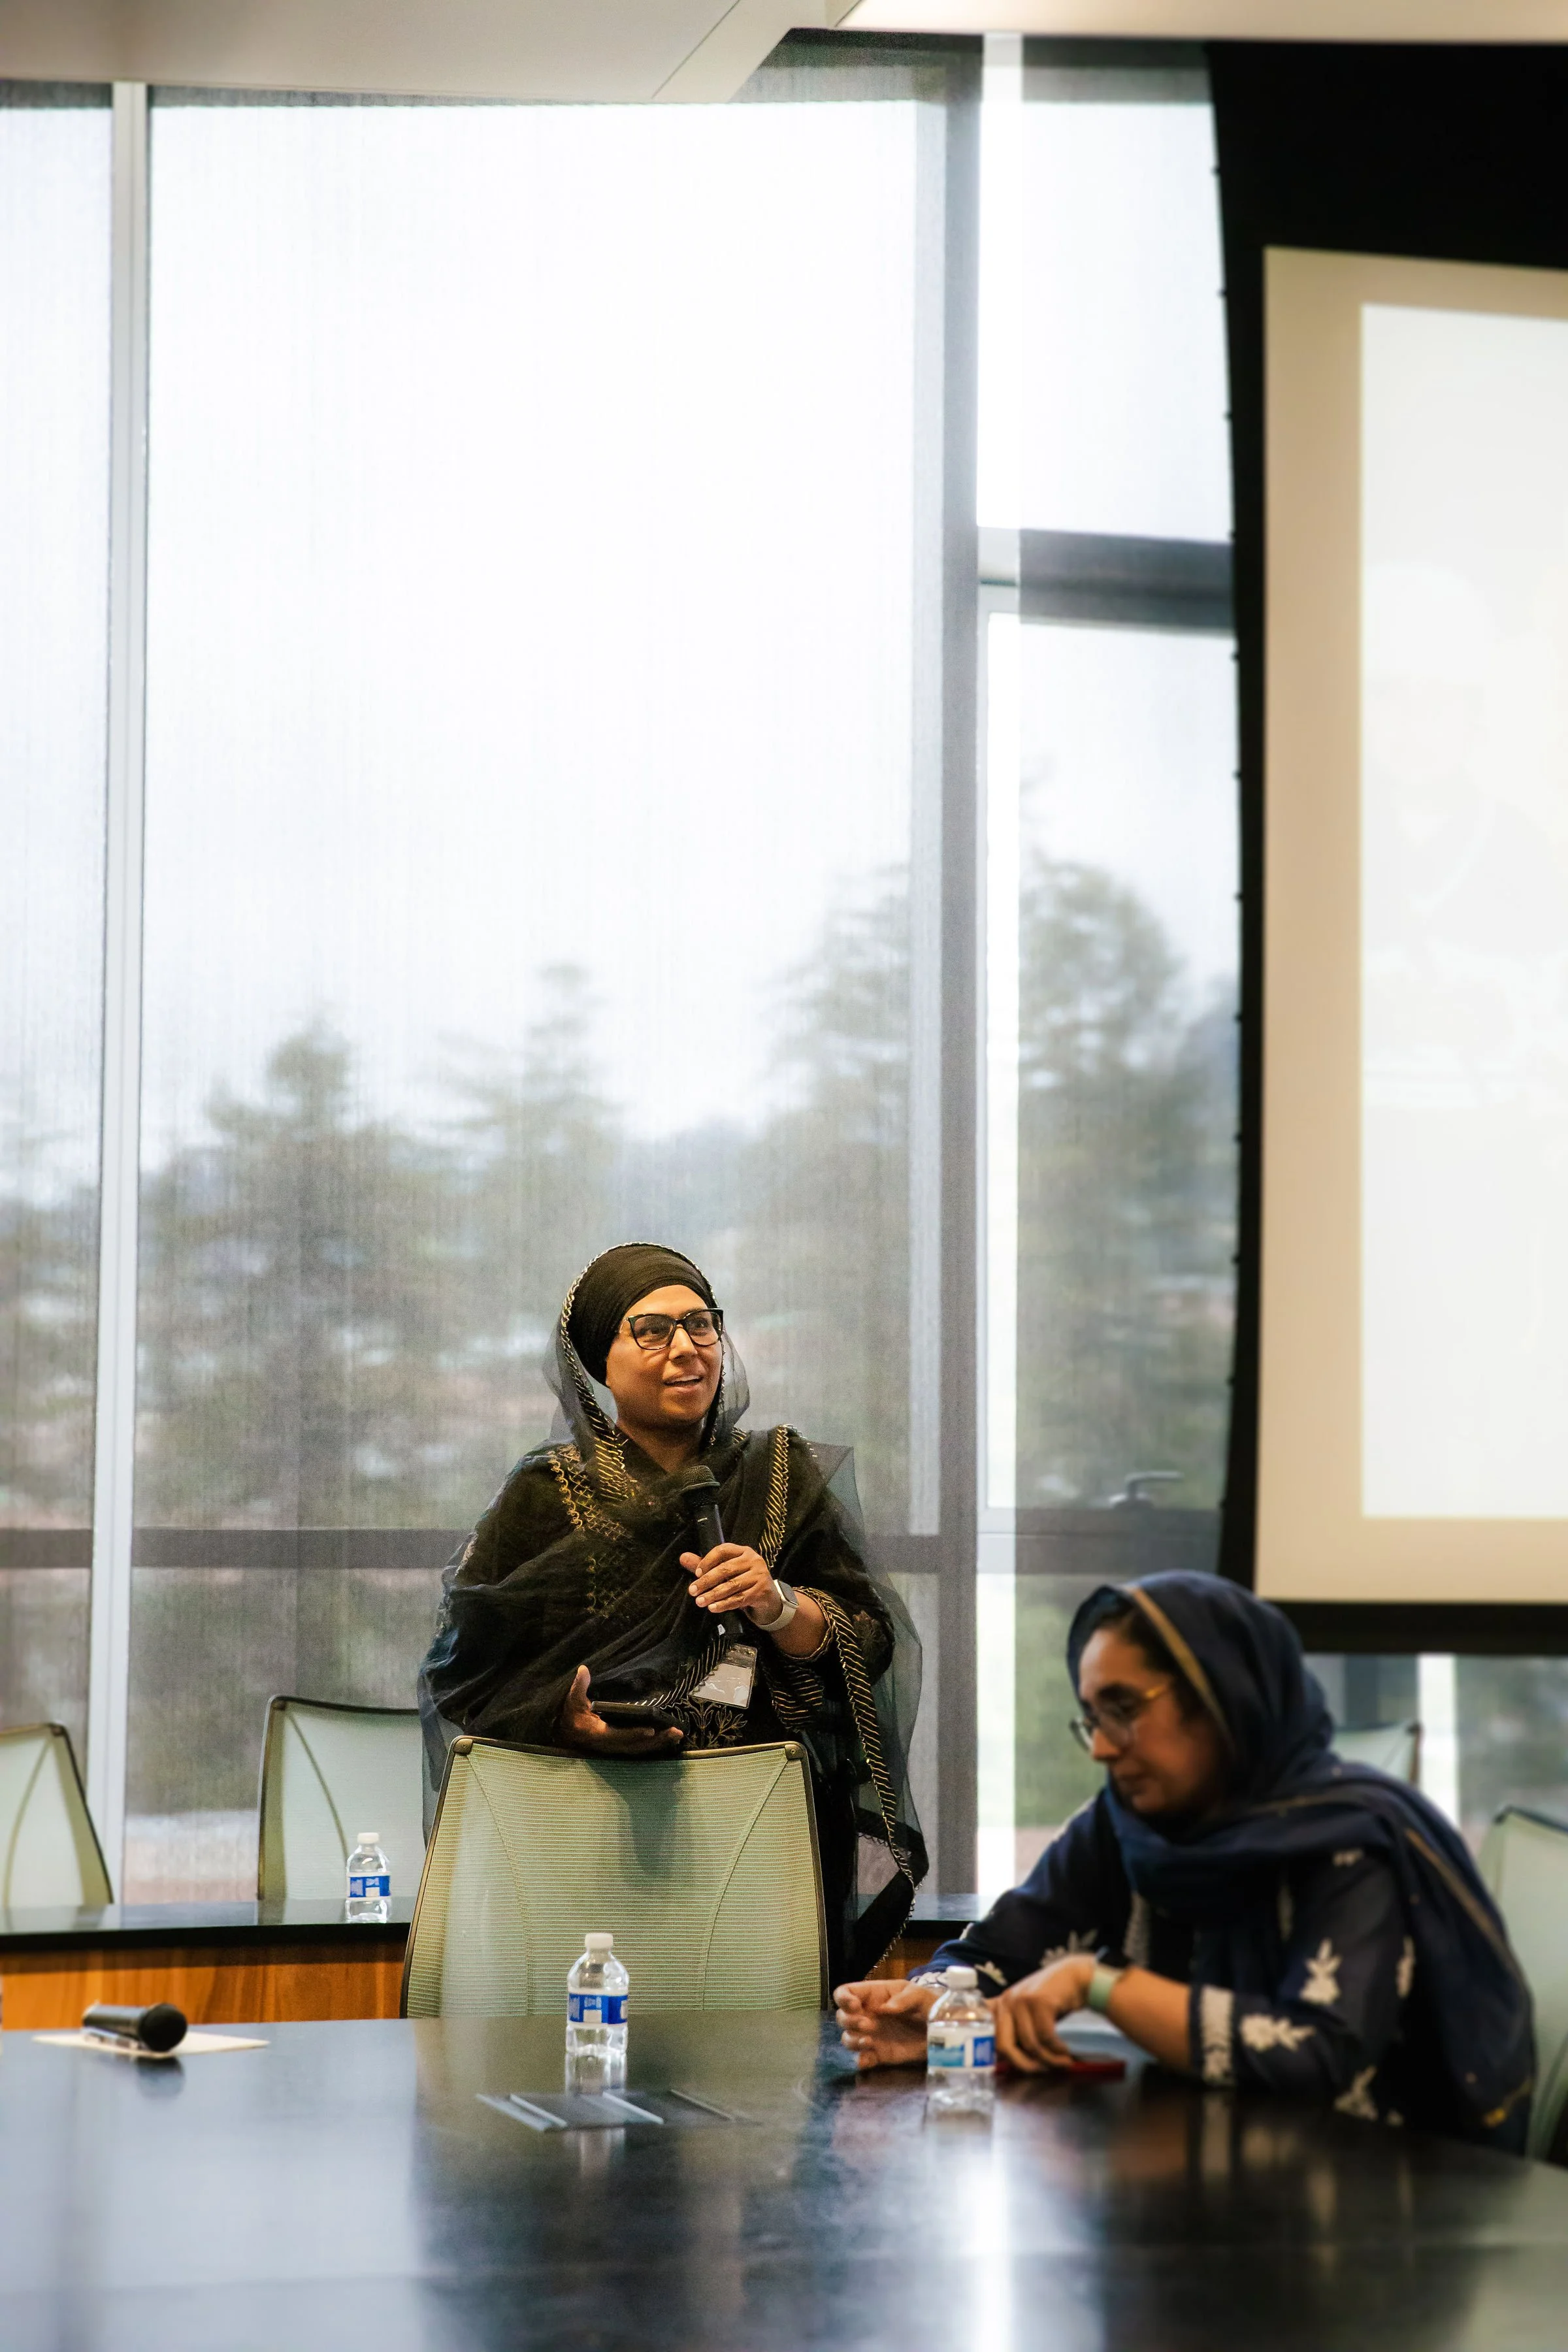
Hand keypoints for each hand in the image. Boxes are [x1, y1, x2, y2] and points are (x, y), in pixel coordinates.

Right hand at [556, 1664, 681, 1755]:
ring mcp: (615, 1747)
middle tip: (675, 1732)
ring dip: (659, 1743)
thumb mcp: (573, 1699)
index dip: (633, 1734)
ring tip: (677, 1735)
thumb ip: (579, 1686)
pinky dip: (654, 1745)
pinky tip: (669, 1739)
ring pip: (639, 1749)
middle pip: (634, 1745)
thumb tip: (583, 1669)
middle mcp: (608, 1744)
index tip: (650, 1729)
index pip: (617, 1735)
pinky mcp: (621, 1746)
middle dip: (655, 1740)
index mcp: (596, 1733)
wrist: (567, 1731)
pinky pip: (639, 1748)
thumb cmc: (572, 1713)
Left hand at [681, 1542, 781, 1623]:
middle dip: (707, 1581)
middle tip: (693, 1591)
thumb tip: (683, 1558)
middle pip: (726, 1569)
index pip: (723, 1550)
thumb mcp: (726, 1572)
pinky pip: (739, 1598)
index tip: (696, 1573)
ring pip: (732, 1585)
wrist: (768, 1598)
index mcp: (743, 1551)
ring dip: (713, 1594)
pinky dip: (724, 1604)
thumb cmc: (743, 1580)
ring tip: (700, 1601)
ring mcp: (759, 1575)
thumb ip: (705, 1565)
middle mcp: (753, 1560)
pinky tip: (713, 1607)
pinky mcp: (762, 1591)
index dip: (708, 1560)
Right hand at [833, 1976, 941, 2069]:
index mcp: (873, 1995)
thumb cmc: (927, 2006)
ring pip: (847, 2038)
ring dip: (852, 2040)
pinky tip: (868, 2059)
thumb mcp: (919, 1996)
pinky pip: (861, 2059)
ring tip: (869, 2042)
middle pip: (842, 2017)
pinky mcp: (878, 2054)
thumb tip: (885, 2008)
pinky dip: (860, 2060)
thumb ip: (904, 1999)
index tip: (854, 2006)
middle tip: (868, 2025)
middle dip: (849, 2021)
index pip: (845, 1992)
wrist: (939, 2031)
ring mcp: (871, 2036)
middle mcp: (867, 2015)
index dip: (843, 1998)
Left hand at [990, 1955, 1095, 2073]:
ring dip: (1049, 2060)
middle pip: (1004, 2046)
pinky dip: (1057, 2049)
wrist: (1075, 1977)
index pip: (982, 2029)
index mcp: (1000, 2006)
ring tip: (1062, 2062)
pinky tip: (1065, 2051)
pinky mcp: (1039, 2001)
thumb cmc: (1052, 2001)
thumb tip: (1005, 2061)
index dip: (985, 2050)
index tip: (1000, 2066)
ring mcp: (1021, 2000)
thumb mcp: (1028, 2014)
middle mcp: (1006, 2002)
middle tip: (1042, 2071)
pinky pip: (1046, 2037)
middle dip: (1024, 2065)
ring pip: (1029, 2045)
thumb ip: (1016, 2031)